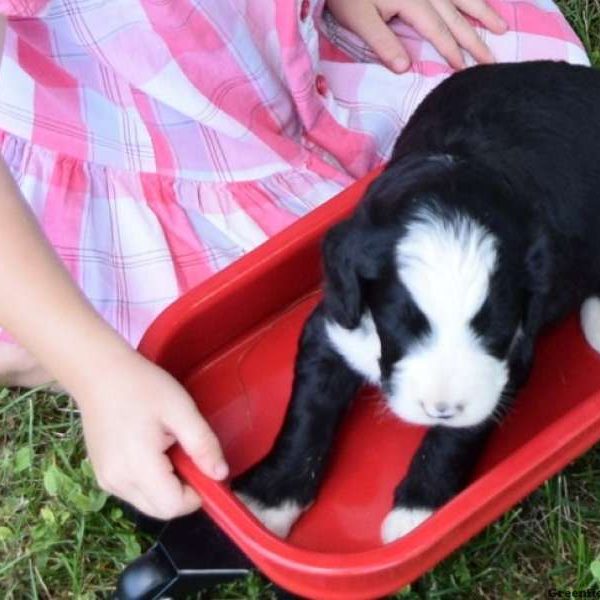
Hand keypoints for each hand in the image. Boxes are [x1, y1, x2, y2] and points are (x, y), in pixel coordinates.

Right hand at [77, 351, 227, 519]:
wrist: (99, 374)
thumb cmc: (142, 386)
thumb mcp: (181, 409)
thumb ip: (203, 444)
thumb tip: (221, 474)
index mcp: (137, 467)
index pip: (173, 506)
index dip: (197, 493)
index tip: (202, 465)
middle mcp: (117, 482)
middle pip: (161, 509)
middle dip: (182, 490)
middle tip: (184, 451)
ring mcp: (105, 481)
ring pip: (148, 502)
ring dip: (166, 484)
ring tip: (165, 444)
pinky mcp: (101, 475)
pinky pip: (134, 491)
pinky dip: (149, 479)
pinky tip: (149, 447)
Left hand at [326, 0, 507, 71]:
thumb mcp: (359, 19)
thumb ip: (382, 43)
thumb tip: (405, 69)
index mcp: (413, 1)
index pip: (438, 31)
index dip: (452, 51)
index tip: (466, 70)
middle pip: (457, 16)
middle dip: (476, 39)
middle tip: (493, 59)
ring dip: (483, 12)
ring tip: (502, 27)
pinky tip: (478, 3)